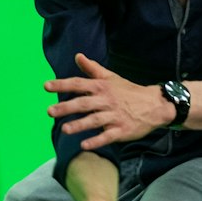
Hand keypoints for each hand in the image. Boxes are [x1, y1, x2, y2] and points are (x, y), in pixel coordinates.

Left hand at [45, 53, 170, 149]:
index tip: (46, 86)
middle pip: (84, 103)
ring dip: (79, 125)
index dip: (62, 84)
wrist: (155, 105)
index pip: (79, 84)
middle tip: (49, 111)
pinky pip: (107, 136)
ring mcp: (115, 116)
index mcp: (102, 87)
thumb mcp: (111, 78)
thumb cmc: (129, 91)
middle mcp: (107, 101)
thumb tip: (78, 56)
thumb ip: (92, 69)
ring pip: (94, 120)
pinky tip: (84, 145)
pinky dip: (96, 140)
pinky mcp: (122, 130)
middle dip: (66, 107)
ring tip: (64, 130)